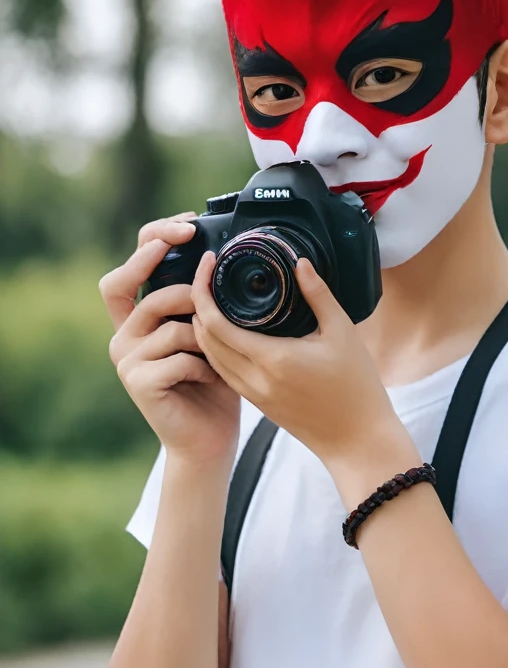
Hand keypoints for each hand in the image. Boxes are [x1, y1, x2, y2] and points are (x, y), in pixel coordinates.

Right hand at [100, 214, 240, 466]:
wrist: (209, 440)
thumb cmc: (216, 386)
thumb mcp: (213, 334)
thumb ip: (207, 301)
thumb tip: (223, 259)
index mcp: (139, 318)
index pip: (129, 268)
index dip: (150, 241)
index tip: (186, 227)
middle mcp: (124, 334)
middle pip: (132, 283)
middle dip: (166, 272)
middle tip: (204, 271)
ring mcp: (126, 359)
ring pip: (170, 322)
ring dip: (205, 336)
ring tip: (221, 355)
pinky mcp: (138, 382)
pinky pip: (179, 356)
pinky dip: (205, 367)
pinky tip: (214, 380)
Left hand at [191, 253, 412, 471]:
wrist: (357, 440)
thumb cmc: (356, 386)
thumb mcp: (343, 333)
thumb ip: (318, 295)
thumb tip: (299, 263)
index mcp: (272, 359)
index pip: (215, 323)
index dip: (202, 291)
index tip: (207, 265)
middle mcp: (254, 379)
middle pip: (204, 339)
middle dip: (197, 305)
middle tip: (207, 277)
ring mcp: (253, 395)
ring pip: (211, 358)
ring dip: (203, 329)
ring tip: (212, 300)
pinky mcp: (258, 404)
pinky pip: (224, 372)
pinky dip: (216, 349)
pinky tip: (227, 333)